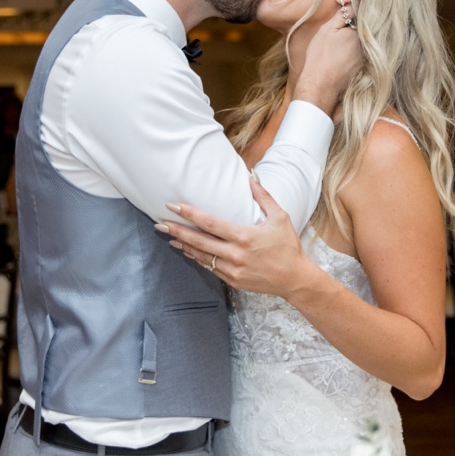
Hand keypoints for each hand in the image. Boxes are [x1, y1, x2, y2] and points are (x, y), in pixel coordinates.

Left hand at [157, 177, 320, 298]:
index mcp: (244, 237)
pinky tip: (187, 250)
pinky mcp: (232, 280)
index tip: (173, 205)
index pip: (209, 223)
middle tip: (159, 223)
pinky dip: (196, 258)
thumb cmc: (288, 246)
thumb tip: (251, 175)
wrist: (294, 279)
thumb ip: (263, 196)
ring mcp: (232, 270)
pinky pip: (209, 267)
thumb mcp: (280, 217)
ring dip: (183, 246)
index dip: (189, 214)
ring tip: (168, 236)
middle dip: (177, 231)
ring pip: (200, 256)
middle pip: (198, 241)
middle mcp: (235, 255)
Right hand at [292, 11, 363, 115]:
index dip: (352, 13)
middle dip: (352, 27)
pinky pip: (357, 56)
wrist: (320, 86)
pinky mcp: (361, 70)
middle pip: (362, 31)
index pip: (361, 17)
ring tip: (335, 46)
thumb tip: (353, 4)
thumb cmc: (320, 56)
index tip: (344, 9)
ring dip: (351, 41)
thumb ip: (342, 15)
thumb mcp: (328, 30)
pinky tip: (338, 57)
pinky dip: (350, 54)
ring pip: (359, 44)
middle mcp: (367, 46)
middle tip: (337, 31)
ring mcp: (365, 59)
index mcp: (360, 33)